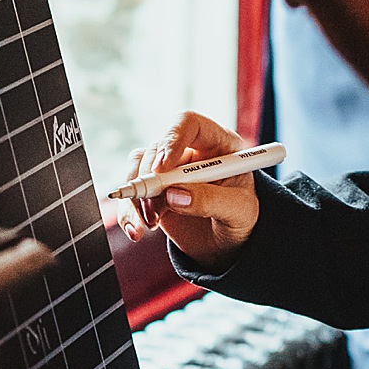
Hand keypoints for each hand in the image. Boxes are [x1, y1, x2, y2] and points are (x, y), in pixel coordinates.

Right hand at [115, 111, 260, 272]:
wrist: (228, 243)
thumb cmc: (240, 219)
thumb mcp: (237, 211)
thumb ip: (210, 200)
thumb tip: (174, 196)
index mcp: (218, 143)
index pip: (189, 124)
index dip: (172, 141)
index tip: (162, 169)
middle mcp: (190, 151)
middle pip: (157, 147)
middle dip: (150, 179)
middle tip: (153, 207)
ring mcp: (169, 169)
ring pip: (138, 166)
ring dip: (138, 196)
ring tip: (150, 223)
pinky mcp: (154, 190)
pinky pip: (132, 192)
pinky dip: (128, 211)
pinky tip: (136, 230)